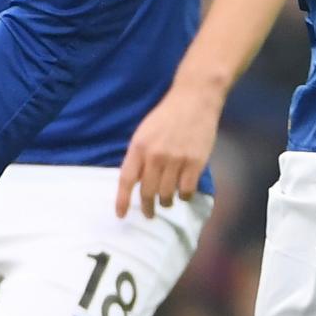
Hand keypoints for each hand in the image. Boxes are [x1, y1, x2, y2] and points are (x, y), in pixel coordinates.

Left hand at [116, 78, 220, 217]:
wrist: (195, 100)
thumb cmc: (167, 116)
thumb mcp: (145, 132)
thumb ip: (139, 156)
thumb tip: (137, 183)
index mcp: (139, 146)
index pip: (126, 180)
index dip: (122, 201)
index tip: (120, 215)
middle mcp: (155, 155)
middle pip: (147, 192)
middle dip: (147, 207)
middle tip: (149, 214)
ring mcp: (176, 160)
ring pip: (167, 195)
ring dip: (166, 202)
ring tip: (167, 202)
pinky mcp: (195, 163)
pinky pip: (187, 190)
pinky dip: (184, 196)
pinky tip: (184, 193)